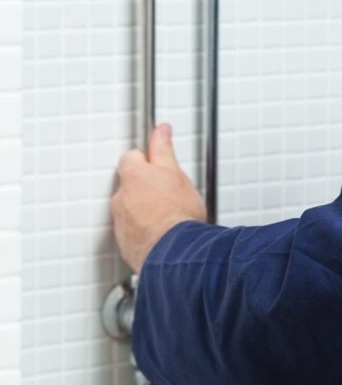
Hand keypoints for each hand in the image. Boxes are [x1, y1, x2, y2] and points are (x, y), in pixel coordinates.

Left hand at [112, 123, 206, 273]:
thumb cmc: (177, 215)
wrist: (176, 253)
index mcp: (132, 176)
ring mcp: (121, 222)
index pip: (132, 157)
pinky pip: (132, 231)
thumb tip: (160, 130)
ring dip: (144, 209)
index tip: (159, 164)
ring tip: (168, 215)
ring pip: (130, 208)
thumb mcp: (175, 173)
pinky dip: (143, 230)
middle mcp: (121, 198)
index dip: (148, 160)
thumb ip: (163, 150)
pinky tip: (162, 232)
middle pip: (130, 184)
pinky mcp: (125, 243)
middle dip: (145, 186)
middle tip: (168, 192)